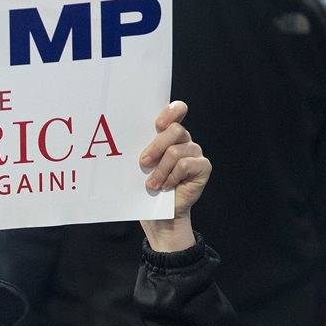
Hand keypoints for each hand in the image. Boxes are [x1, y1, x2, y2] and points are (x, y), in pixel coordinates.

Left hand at [138, 101, 209, 251]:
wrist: (159, 215)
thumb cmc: (147, 188)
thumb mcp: (140, 165)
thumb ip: (141, 148)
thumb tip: (122, 138)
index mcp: (169, 134)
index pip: (177, 111)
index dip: (171, 111)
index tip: (158, 122)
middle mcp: (184, 140)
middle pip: (175, 130)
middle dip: (156, 146)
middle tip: (143, 162)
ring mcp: (195, 153)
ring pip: (177, 151)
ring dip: (161, 169)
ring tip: (152, 184)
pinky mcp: (203, 167)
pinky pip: (185, 165)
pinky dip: (171, 176)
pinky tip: (166, 186)